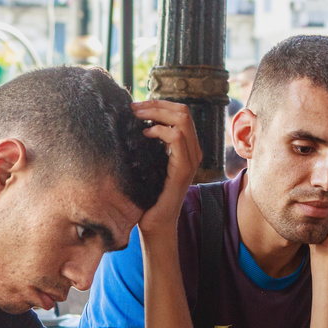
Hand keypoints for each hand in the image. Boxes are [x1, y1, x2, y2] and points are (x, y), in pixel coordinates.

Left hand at [131, 99, 201, 237]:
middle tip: (134, 108)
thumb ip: (150, 143)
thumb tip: (134, 121)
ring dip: (156, 113)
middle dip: (156, 104)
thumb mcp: (149, 162)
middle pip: (183, 111)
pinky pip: (176, 138)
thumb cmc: (148, 195)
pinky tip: (145, 134)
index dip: (158, 104)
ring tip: (137, 117)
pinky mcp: (183, 170)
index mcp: (187, 148)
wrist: (155, 223)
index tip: (136, 107)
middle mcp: (193, 151)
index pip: (180, 113)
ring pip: (182, 119)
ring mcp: (190, 160)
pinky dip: (159, 131)